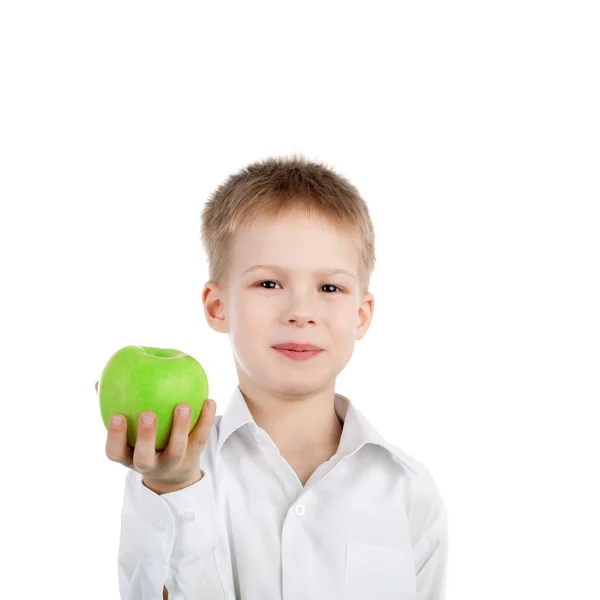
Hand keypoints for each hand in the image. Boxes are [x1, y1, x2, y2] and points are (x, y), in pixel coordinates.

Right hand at [96, 380, 216, 492]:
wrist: (174, 474)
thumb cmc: (142, 442)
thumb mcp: (126, 433)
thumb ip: (113, 407)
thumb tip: (100, 380)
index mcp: (128, 457)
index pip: (115, 452)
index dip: (115, 437)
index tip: (117, 416)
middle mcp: (149, 465)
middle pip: (145, 457)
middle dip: (146, 437)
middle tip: (148, 414)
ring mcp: (173, 463)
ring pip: (176, 450)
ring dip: (180, 428)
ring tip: (183, 406)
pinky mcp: (193, 457)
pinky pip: (200, 438)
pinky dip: (206, 420)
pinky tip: (209, 401)